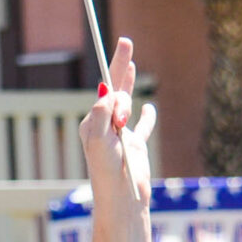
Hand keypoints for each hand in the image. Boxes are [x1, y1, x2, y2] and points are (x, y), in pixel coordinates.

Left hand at [79, 37, 156, 208]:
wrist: (124, 199)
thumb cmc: (108, 173)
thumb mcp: (99, 141)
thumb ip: (102, 114)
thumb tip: (105, 91)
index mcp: (93, 124)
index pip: (104, 91)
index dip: (114, 70)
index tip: (122, 46)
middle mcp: (105, 127)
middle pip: (115, 91)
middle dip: (120, 68)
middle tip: (125, 42)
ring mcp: (122, 136)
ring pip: (126, 104)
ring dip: (128, 87)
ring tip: (129, 64)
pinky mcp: (136, 147)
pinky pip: (143, 127)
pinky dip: (146, 117)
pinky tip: (148, 110)